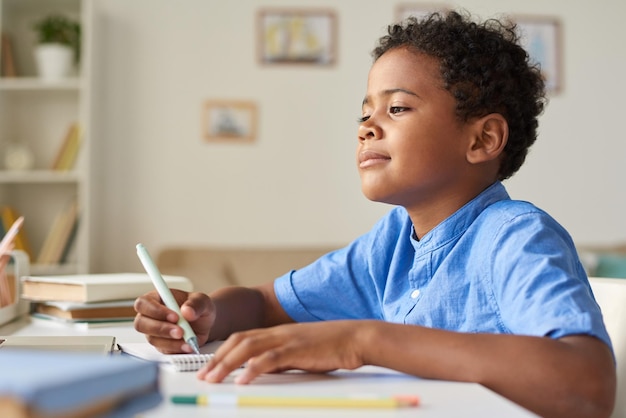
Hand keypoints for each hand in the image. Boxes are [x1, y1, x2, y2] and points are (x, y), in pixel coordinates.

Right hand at [133, 289, 213, 353]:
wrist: (205, 323)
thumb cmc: (198, 308)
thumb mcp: (201, 300)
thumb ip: (195, 304)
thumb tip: (187, 311)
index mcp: (155, 299)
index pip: (143, 303)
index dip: (155, 310)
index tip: (174, 316)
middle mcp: (150, 316)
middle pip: (141, 324)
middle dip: (161, 328)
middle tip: (180, 331)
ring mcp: (153, 332)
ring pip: (152, 339)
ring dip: (170, 341)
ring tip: (188, 340)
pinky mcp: (161, 345)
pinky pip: (163, 350)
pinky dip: (176, 349)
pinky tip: (188, 346)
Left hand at [197, 320, 365, 383]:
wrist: (355, 338)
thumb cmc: (331, 347)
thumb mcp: (299, 353)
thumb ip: (280, 359)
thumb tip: (260, 372)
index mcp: (277, 332)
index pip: (242, 338)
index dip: (222, 352)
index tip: (209, 367)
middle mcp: (277, 332)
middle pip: (239, 341)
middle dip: (218, 359)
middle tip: (203, 375)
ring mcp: (286, 339)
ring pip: (248, 348)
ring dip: (227, 363)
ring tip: (213, 378)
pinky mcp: (297, 349)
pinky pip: (270, 359)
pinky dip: (253, 369)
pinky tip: (242, 380)